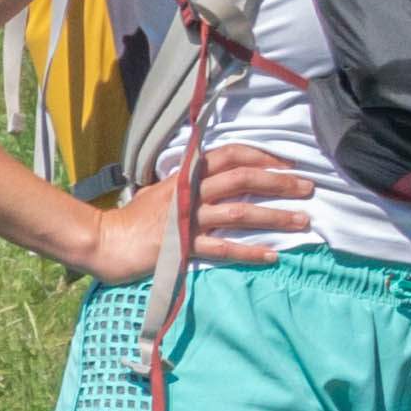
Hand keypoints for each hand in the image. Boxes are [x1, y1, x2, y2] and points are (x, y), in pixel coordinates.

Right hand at [73, 138, 315, 291]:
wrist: (102, 241)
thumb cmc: (131, 219)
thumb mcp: (159, 191)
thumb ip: (186, 185)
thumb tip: (209, 180)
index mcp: (186, 176)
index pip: (230, 155)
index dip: (263, 157)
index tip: (288, 164)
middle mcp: (190, 192)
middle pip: (242, 179)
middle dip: (279, 182)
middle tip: (308, 189)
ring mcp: (186, 219)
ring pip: (239, 212)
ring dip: (274, 216)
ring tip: (302, 221)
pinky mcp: (182, 246)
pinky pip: (222, 248)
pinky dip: (249, 252)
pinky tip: (272, 256)